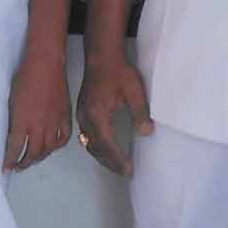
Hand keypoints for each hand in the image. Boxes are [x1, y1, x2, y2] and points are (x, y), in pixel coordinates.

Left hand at [4, 47, 71, 171]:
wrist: (46, 64)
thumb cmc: (25, 77)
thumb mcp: (12, 100)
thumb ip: (15, 120)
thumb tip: (15, 133)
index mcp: (23, 121)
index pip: (15, 148)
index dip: (10, 160)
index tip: (6, 168)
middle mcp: (39, 126)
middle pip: (33, 153)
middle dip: (24, 163)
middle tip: (18, 166)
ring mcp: (54, 122)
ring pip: (48, 149)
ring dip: (40, 157)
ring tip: (33, 160)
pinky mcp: (65, 117)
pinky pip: (63, 138)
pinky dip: (57, 146)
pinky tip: (51, 148)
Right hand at [75, 53, 152, 176]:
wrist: (101, 55)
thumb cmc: (119, 71)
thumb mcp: (134, 91)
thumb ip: (140, 112)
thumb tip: (146, 132)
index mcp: (97, 114)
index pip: (107, 144)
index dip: (117, 159)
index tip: (128, 170)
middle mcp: (85, 117)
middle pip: (95, 147)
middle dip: (109, 162)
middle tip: (124, 172)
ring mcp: (81, 114)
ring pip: (88, 143)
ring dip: (102, 156)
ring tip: (116, 164)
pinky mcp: (82, 111)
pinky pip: (86, 135)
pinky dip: (96, 146)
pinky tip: (105, 148)